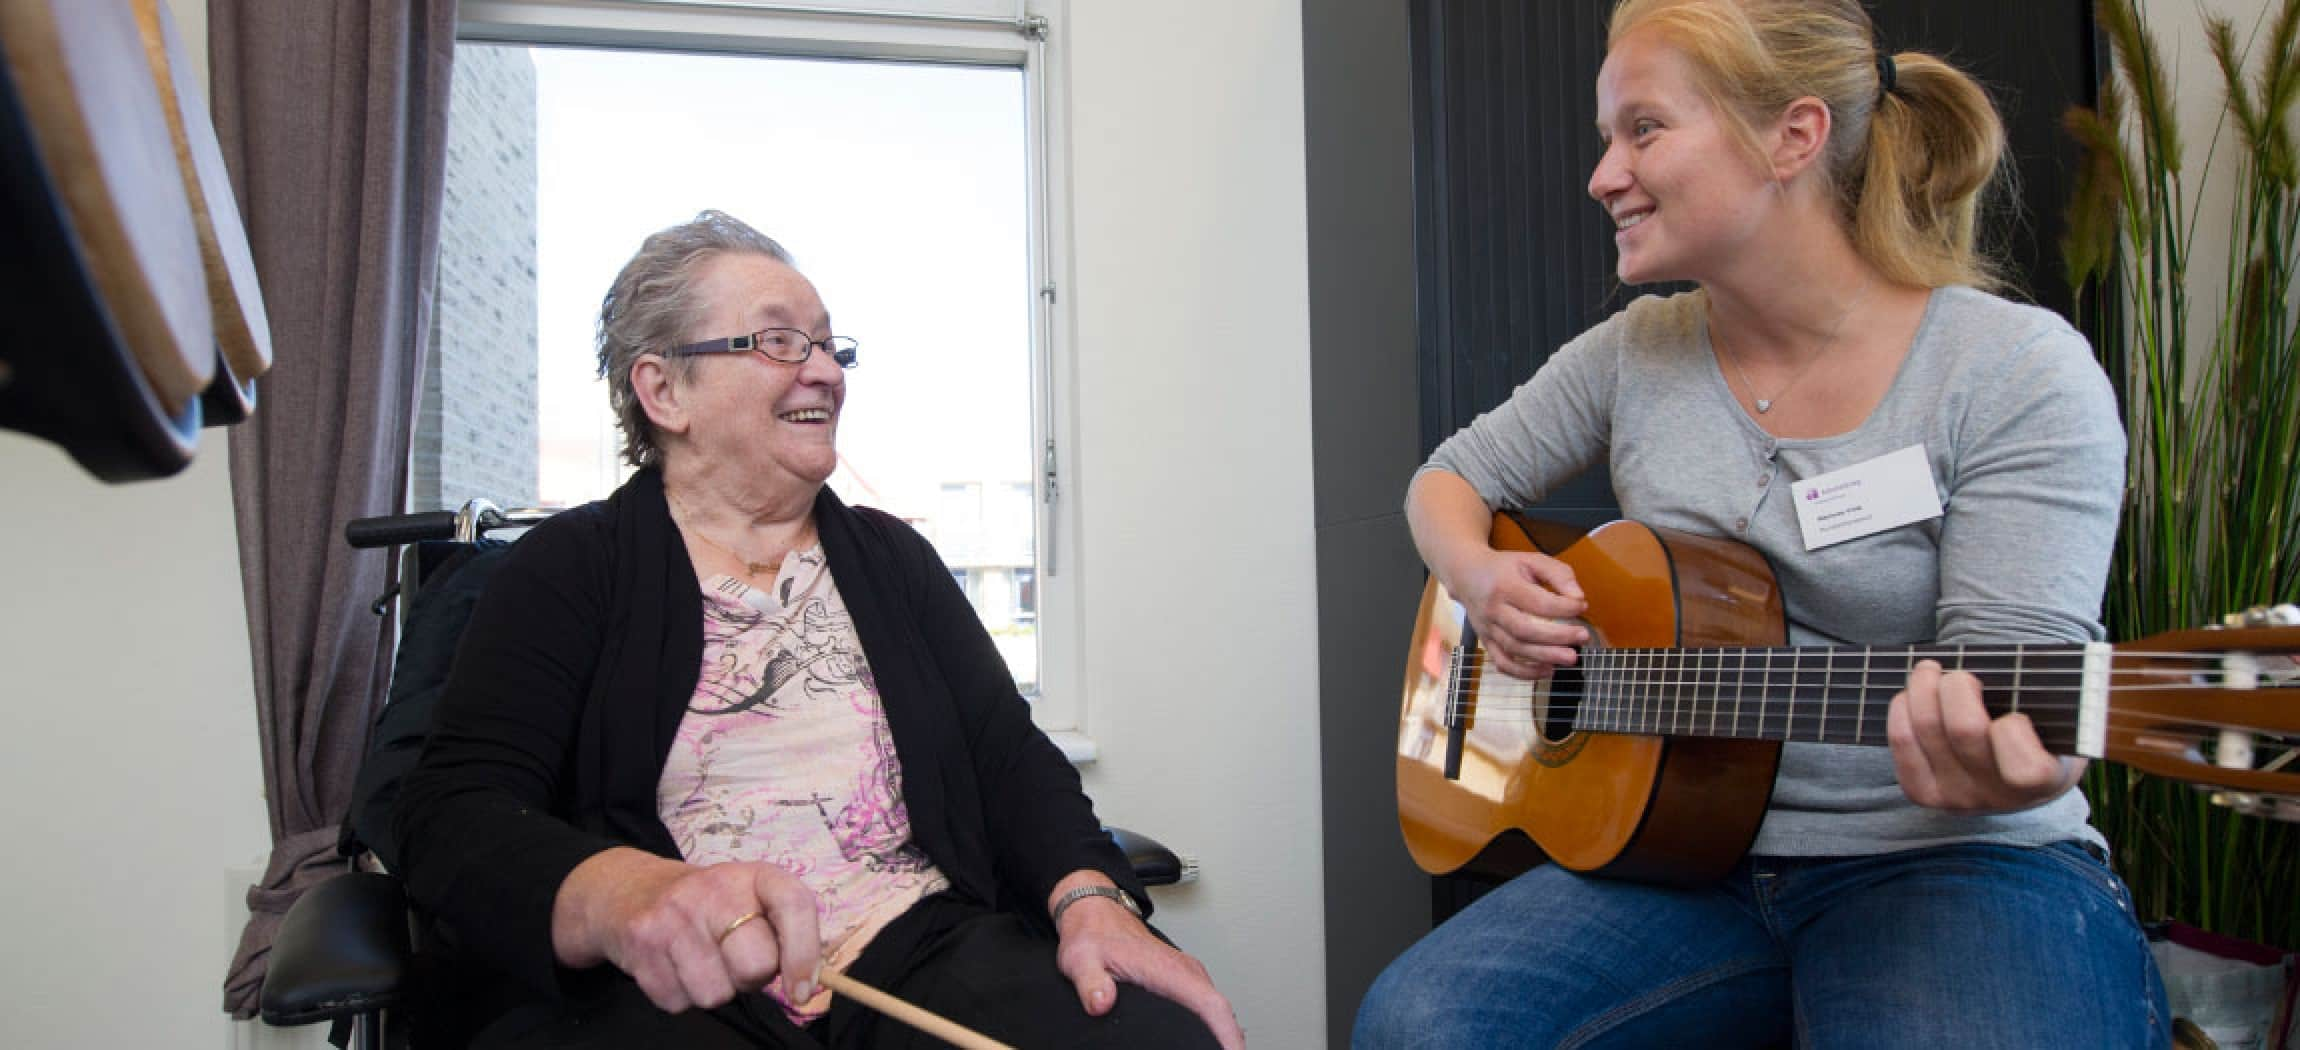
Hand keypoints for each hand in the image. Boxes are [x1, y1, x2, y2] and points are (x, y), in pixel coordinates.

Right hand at [554, 849, 823, 1013]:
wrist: (630, 891)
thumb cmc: (708, 905)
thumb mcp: (750, 900)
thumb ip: (783, 933)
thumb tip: (806, 985)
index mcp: (752, 875)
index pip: (795, 904)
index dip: (804, 953)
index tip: (802, 988)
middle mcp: (713, 890)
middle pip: (756, 966)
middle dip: (751, 978)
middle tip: (735, 961)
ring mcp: (673, 917)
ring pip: (715, 994)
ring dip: (714, 989)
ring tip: (702, 960)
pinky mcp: (641, 946)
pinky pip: (678, 1003)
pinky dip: (680, 995)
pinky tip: (675, 966)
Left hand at [1050, 875, 1243, 1048]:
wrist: (1097, 914)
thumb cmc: (1093, 935)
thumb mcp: (1082, 959)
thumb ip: (1091, 982)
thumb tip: (1102, 1002)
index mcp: (1167, 968)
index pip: (1210, 1003)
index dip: (1226, 1033)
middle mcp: (1185, 970)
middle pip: (1222, 1011)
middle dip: (1229, 1041)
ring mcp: (1187, 974)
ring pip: (1218, 1008)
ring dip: (1225, 1033)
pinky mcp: (1184, 979)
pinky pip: (1209, 1003)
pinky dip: (1216, 1023)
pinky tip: (1208, 1040)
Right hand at [1447, 547, 1588, 679]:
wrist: (1466, 575)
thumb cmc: (1505, 568)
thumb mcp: (1532, 560)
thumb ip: (1559, 574)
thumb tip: (1579, 597)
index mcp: (1504, 585)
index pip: (1537, 602)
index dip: (1563, 607)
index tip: (1582, 606)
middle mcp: (1493, 609)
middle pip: (1524, 630)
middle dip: (1557, 637)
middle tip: (1582, 637)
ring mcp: (1487, 628)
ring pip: (1515, 649)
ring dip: (1545, 657)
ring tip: (1571, 657)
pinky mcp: (1486, 642)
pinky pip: (1502, 663)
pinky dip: (1524, 673)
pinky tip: (1547, 671)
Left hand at [1887, 659, 2083, 814]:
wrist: (2015, 777)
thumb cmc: (2038, 732)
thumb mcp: (2059, 721)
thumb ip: (2043, 700)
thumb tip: (2005, 667)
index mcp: (2042, 782)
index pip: (2026, 768)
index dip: (2014, 730)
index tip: (2015, 714)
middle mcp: (1998, 796)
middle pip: (1963, 730)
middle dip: (1957, 686)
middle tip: (1961, 674)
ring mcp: (1958, 798)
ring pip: (1926, 729)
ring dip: (1922, 687)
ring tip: (1929, 671)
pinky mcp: (1924, 793)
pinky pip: (1902, 743)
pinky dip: (1902, 709)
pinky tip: (1910, 695)